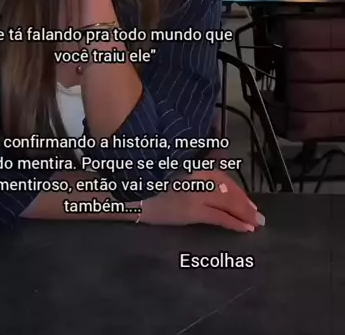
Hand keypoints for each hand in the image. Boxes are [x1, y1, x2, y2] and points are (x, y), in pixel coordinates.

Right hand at [141, 170, 263, 232]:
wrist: (140, 201)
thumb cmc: (158, 191)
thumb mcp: (181, 179)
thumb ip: (199, 179)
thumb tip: (223, 189)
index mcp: (195, 168)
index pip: (222, 178)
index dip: (238, 191)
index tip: (249, 203)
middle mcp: (197, 176)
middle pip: (228, 190)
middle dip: (244, 204)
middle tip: (257, 216)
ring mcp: (196, 192)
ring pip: (227, 202)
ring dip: (243, 214)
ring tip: (254, 223)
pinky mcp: (193, 210)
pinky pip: (219, 216)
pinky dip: (234, 223)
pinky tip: (244, 229)